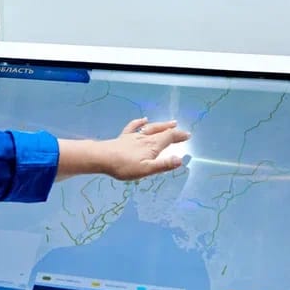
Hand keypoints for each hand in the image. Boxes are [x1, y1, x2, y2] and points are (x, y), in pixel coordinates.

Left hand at [55, 117, 190, 181]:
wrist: (102, 158)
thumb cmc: (124, 166)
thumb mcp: (146, 169)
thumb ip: (163, 165)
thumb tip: (180, 159)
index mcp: (152, 146)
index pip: (169, 138)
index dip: (179, 136)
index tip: (188, 135)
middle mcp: (144, 138)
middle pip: (161, 132)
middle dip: (172, 130)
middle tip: (181, 129)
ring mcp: (133, 137)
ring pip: (150, 128)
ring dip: (161, 125)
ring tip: (169, 122)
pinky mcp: (123, 137)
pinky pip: (133, 127)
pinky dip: (140, 122)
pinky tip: (143, 119)